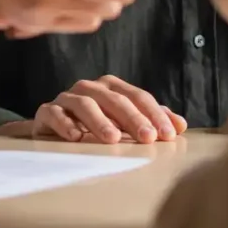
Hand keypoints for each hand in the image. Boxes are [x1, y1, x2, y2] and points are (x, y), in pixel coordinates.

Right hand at [30, 75, 188, 144]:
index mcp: (111, 87)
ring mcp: (67, 99)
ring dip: (100, 121)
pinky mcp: (47, 112)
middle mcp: (90, 88)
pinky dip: (65, 124)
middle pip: (114, 99)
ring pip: (85, 104)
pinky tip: (76, 137)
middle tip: (147, 138)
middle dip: (133, 119)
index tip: (168, 135)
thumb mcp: (125, 123)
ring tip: (113, 139)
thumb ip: (151, 121)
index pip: (137, 96)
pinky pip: (54, 114)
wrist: (54, 129)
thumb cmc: (96, 125)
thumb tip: (181, 125)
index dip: (154, 114)